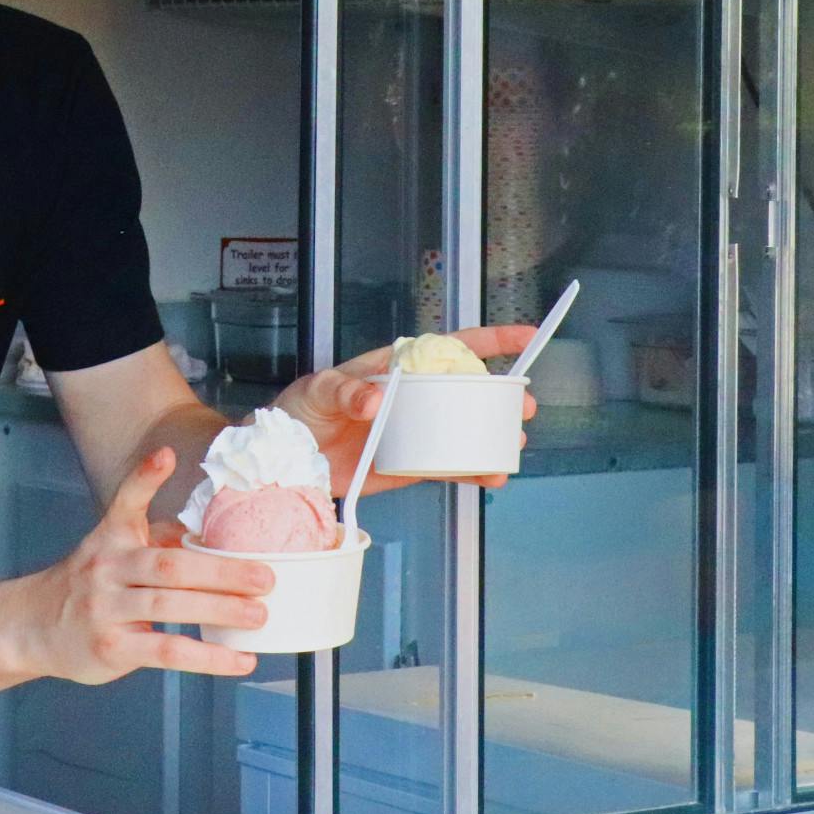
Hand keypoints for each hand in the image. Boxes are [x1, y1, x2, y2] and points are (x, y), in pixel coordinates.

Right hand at [20, 447, 271, 684]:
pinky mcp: (113, 648)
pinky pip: (167, 652)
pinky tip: (240, 659)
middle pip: (168, 565)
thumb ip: (156, 537)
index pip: (126, 502)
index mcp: (112, 538)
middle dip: (221, 571)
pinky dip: (208, 658)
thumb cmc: (88, 585)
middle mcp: (107, 569)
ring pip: (170, 608)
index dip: (145, 478)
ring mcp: (108, 610)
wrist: (33, 626)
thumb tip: (214, 532)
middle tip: (265, 576)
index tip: (165, 456)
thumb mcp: (112, 548)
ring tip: (259, 614)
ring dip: (220, 610)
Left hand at [270, 324, 538, 495]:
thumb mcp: (320, 389)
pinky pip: (449, 466)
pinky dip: (472, 471)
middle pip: (470, 390)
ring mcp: (416, 432)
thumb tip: (377, 399)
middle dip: (504, 396)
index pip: (452, 347)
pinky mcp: (410, 464)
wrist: (286, 458)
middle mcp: (415, 397)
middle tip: (525, 407)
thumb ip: (348, 390)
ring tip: (514, 446)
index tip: (527, 337)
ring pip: (466, 430)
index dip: (493, 340)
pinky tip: (491, 475)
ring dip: (495, 436)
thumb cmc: (300, 410)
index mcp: (399, 367)